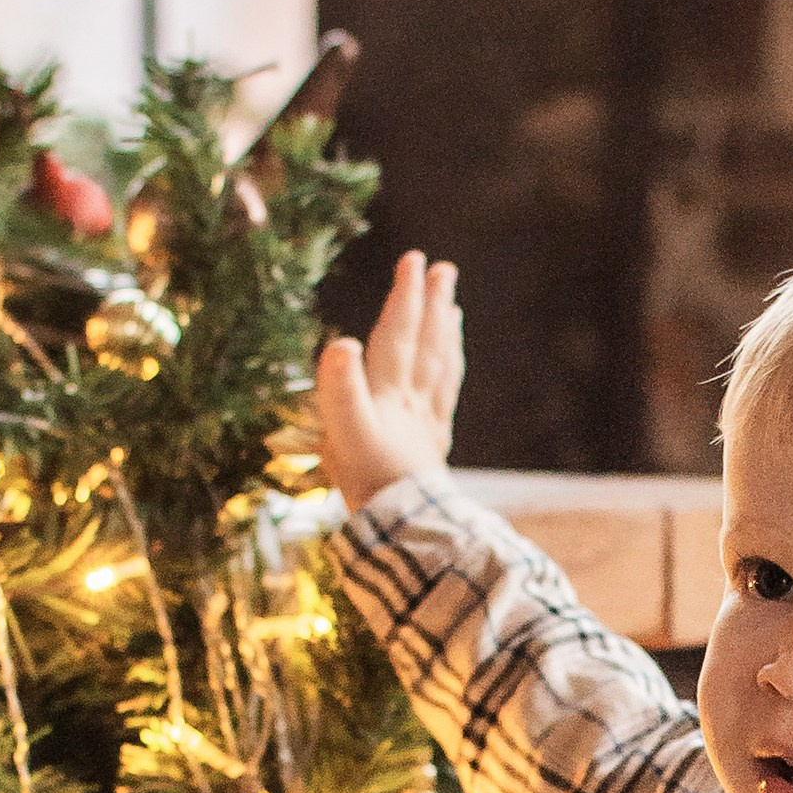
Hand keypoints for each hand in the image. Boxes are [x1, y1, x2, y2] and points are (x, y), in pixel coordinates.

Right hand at [314, 247, 464, 508]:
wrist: (402, 532)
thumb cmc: (367, 482)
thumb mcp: (344, 435)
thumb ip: (339, 389)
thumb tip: (342, 343)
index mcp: (389, 394)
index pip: (399, 335)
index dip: (405, 298)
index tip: (414, 260)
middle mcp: (412, 403)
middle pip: (427, 346)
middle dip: (432, 307)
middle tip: (444, 271)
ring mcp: (425, 426)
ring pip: (440, 371)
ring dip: (445, 337)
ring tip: (452, 311)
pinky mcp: (431, 451)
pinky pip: (444, 402)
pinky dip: (448, 378)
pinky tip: (449, 371)